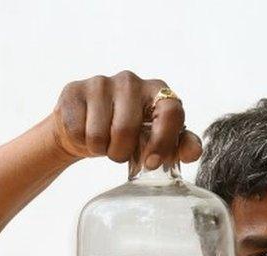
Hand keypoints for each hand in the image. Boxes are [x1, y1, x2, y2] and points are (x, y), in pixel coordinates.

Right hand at [49, 70, 201, 168]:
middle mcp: (130, 80)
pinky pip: (78, 132)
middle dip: (121, 152)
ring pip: (99, 134)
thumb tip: (193, 152)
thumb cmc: (129, 135)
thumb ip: (180, 145)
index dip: (163, 141)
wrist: (87, 128)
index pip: (171, 112)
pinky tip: (86, 133)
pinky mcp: (74, 90)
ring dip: (101, 149)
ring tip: (104, 142)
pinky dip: (81, 142)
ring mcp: (101, 82)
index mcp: (158, 91)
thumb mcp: (157, 141)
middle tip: (120, 152)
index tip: (151, 163)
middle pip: (127, 129)